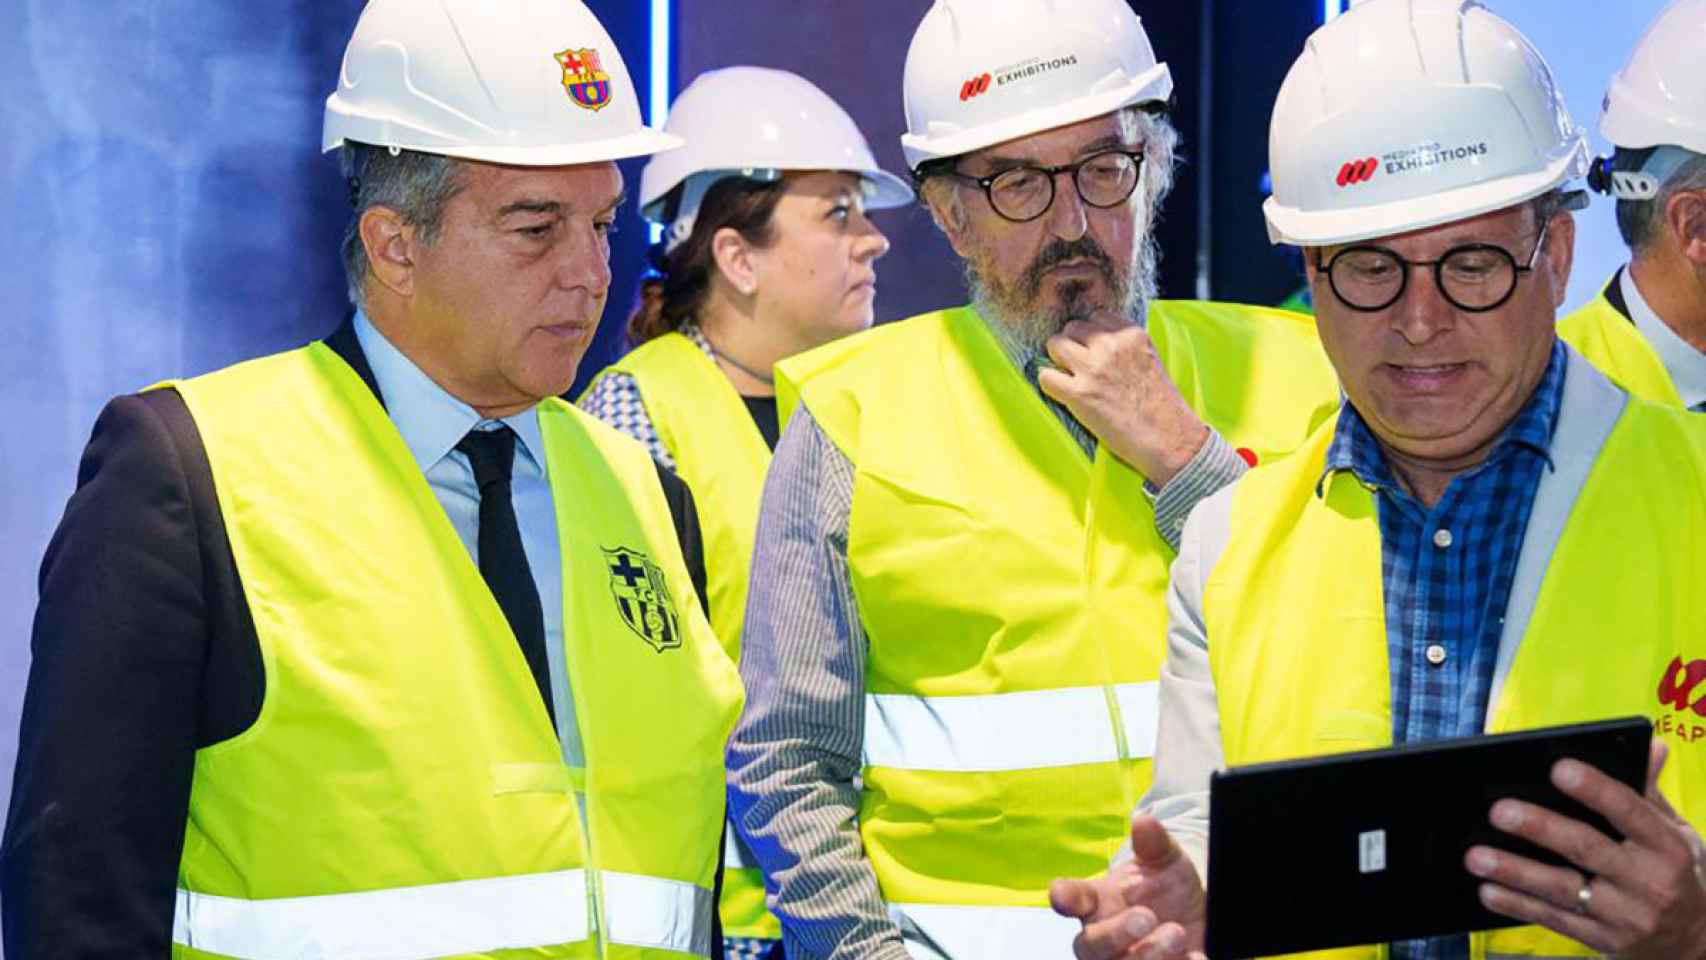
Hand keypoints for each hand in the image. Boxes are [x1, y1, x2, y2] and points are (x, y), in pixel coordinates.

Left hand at [1037, 309, 1207, 487]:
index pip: (1096, 316)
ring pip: (1055, 345)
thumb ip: (1125, 345)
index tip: (1093, 348)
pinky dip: (1049, 384)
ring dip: (1058, 360)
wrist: (1168, 439)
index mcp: (1132, 335)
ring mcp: (1094, 368)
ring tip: (1070, 377)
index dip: (1091, 334)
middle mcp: (1112, 346)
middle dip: (1072, 344)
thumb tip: (1096, 339)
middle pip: (1072, 327)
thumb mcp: (1149, 359)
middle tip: (1079, 365)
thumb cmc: (1161, 405)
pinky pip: (1045, 376)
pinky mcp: (1080, 394)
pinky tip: (1062, 393)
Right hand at [1048, 815, 1207, 959]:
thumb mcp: (1164, 859)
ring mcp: (1126, 959)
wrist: (1196, 913)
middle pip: (1090, 947)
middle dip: (1115, 935)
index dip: (1064, 897)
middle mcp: (1104, 935)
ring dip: (1146, 956)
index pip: (1071, 897)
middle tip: (1146, 918)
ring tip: (1176, 934)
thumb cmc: (1166, 884)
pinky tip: (1194, 956)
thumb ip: (1153, 843)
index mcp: (1097, 900)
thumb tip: (1144, 821)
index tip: (1062, 895)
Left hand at [1466, 739, 1705, 958]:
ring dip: (1515, 871)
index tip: (1558, 768)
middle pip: (1586, 849)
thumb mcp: (1676, 832)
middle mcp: (1648, 882)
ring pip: (1562, 888)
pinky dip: (1518, 905)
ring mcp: (1625, 916)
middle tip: (1498, 811)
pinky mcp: (1603, 940)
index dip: (1595, 789)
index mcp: (1667, 847)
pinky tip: (1487, 891)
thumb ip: (1649, 791)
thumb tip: (1650, 743)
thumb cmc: (1672, 871)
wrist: (1694, 941)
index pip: (1630, 811)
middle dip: (1540, 828)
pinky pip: (1554, 920)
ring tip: (1475, 856)